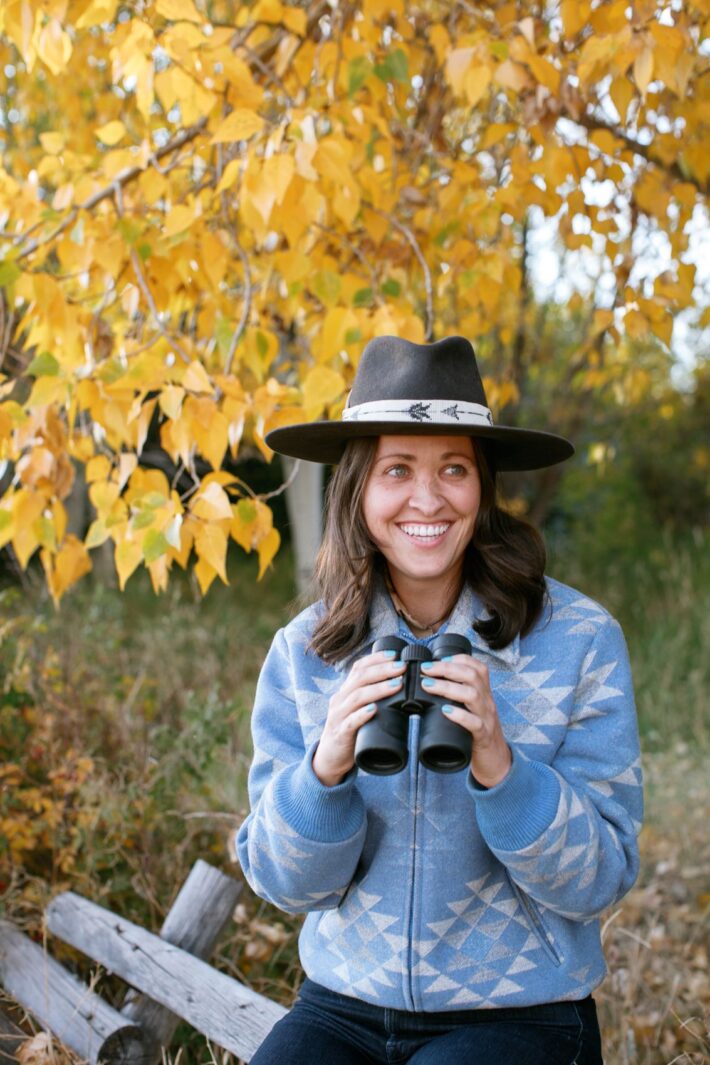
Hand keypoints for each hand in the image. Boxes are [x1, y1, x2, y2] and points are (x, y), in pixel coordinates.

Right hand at [312, 651, 405, 786]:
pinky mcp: (340, 734)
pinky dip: (362, 714)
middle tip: (402, 666)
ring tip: (396, 684)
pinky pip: (350, 722)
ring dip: (378, 689)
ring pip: (357, 697)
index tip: (395, 654)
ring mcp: (338, 716)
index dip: (376, 659)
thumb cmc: (350, 731)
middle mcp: (340, 700)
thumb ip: (372, 698)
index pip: (358, 668)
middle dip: (382, 670)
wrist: (329, 758)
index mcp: (345, 692)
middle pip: (360, 678)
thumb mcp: (358, 710)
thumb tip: (401, 685)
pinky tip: (374, 710)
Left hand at [420, 656, 511, 787]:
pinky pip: (475, 723)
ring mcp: (487, 718)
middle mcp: (487, 701)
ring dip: (448, 687)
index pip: (477, 667)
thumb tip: (429, 681)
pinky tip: (445, 711)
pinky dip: (459, 715)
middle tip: (426, 669)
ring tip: (428, 686)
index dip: (458, 659)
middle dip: (447, 668)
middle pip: (473, 675)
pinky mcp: (483, 735)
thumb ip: (457, 694)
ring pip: (473, 695)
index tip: (437, 659)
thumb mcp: (471, 708)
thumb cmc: (477, 730)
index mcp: (484, 692)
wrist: (496, 758)